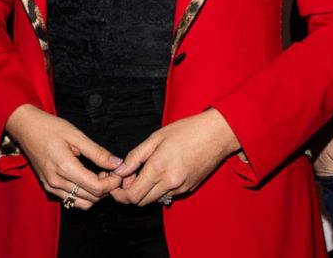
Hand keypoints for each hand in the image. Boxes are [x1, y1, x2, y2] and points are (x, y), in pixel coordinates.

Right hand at [5, 104, 121, 210]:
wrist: (25, 128)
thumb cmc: (49, 127)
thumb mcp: (76, 135)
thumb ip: (97, 152)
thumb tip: (117, 163)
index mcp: (65, 168)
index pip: (97, 188)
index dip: (112, 183)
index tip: (119, 171)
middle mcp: (57, 182)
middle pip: (92, 198)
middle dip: (107, 188)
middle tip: (111, 171)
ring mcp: (51, 187)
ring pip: (82, 203)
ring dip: (96, 194)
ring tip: (100, 175)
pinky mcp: (48, 187)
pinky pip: (71, 199)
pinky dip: (84, 195)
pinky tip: (87, 178)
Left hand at [112, 109, 239, 206]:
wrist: (217, 134)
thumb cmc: (187, 130)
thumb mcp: (156, 137)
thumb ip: (136, 156)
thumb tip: (120, 170)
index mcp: (158, 169)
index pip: (132, 195)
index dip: (120, 193)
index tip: (116, 183)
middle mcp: (169, 183)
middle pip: (141, 202)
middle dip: (130, 193)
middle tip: (128, 177)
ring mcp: (181, 188)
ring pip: (155, 199)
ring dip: (145, 192)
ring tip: (145, 172)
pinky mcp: (189, 188)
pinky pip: (168, 194)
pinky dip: (160, 189)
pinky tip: (161, 172)